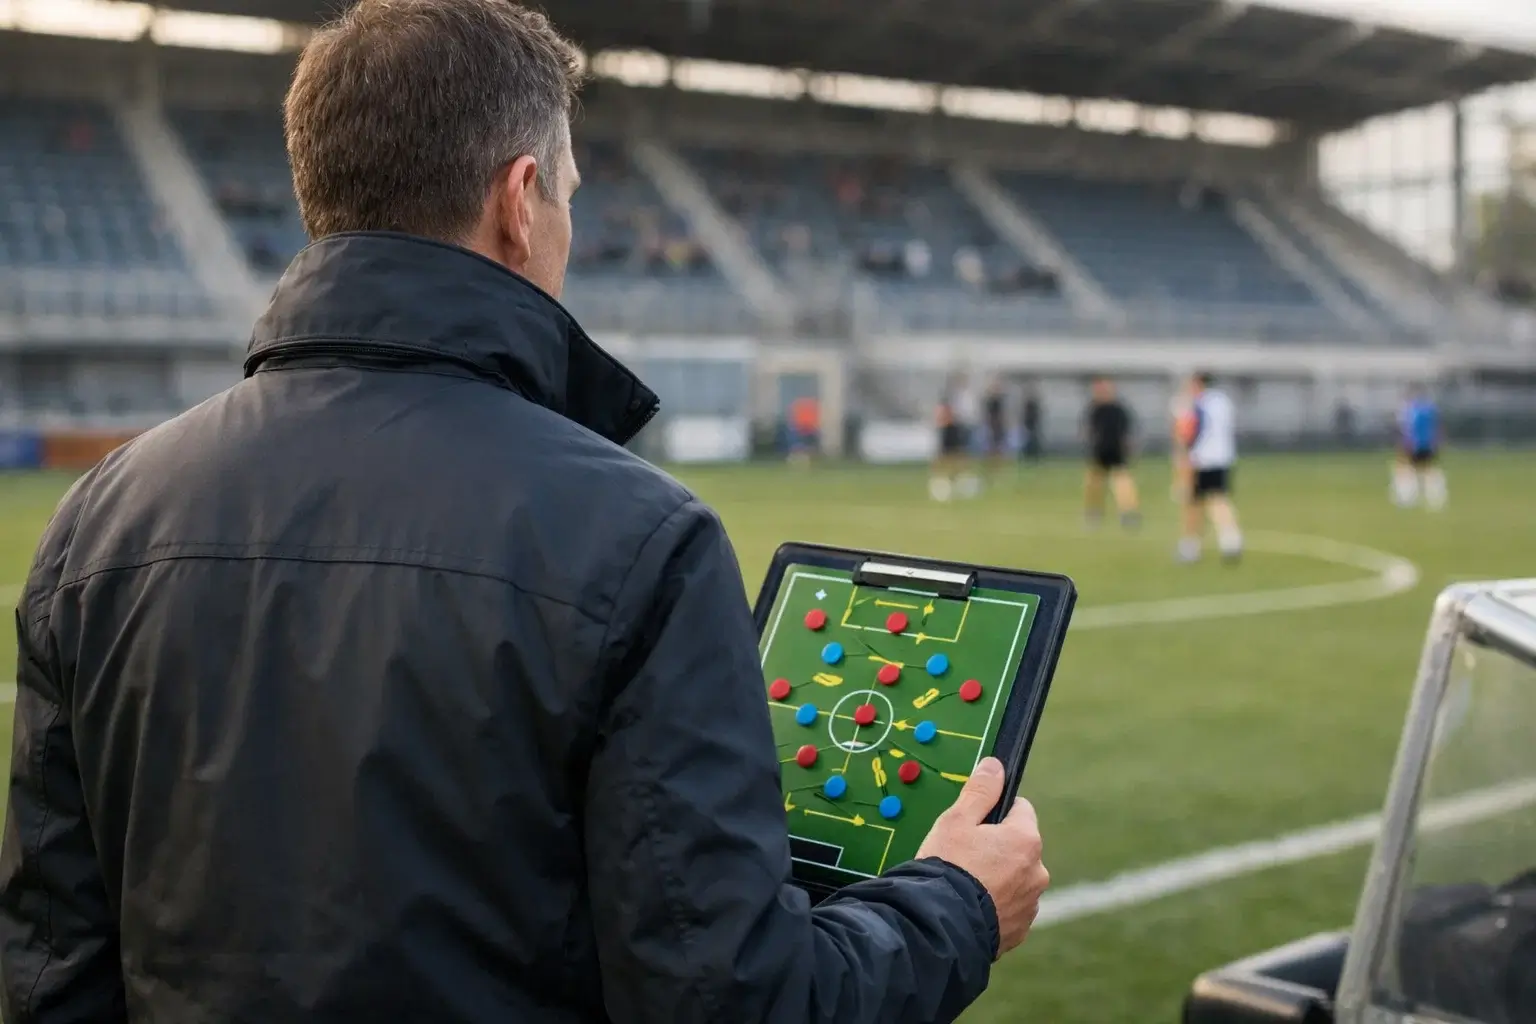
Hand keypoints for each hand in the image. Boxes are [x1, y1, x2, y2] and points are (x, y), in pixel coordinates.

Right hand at [915, 757, 1047, 957]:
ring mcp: (1030, 904)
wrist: (939, 925)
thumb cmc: (947, 867)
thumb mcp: (956, 820)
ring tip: (964, 885)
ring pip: (1015, 879)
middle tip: (964, 856)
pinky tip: (970, 906)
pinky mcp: (1019, 930)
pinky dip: (994, 905)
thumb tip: (996, 766)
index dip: (995, 813)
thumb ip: (980, 791)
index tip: (974, 824)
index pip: (1020, 810)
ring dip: (997, 878)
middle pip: (1018, 847)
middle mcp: (1037, 872)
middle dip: (996, 848)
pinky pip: (1009, 908)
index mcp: (1026, 840)